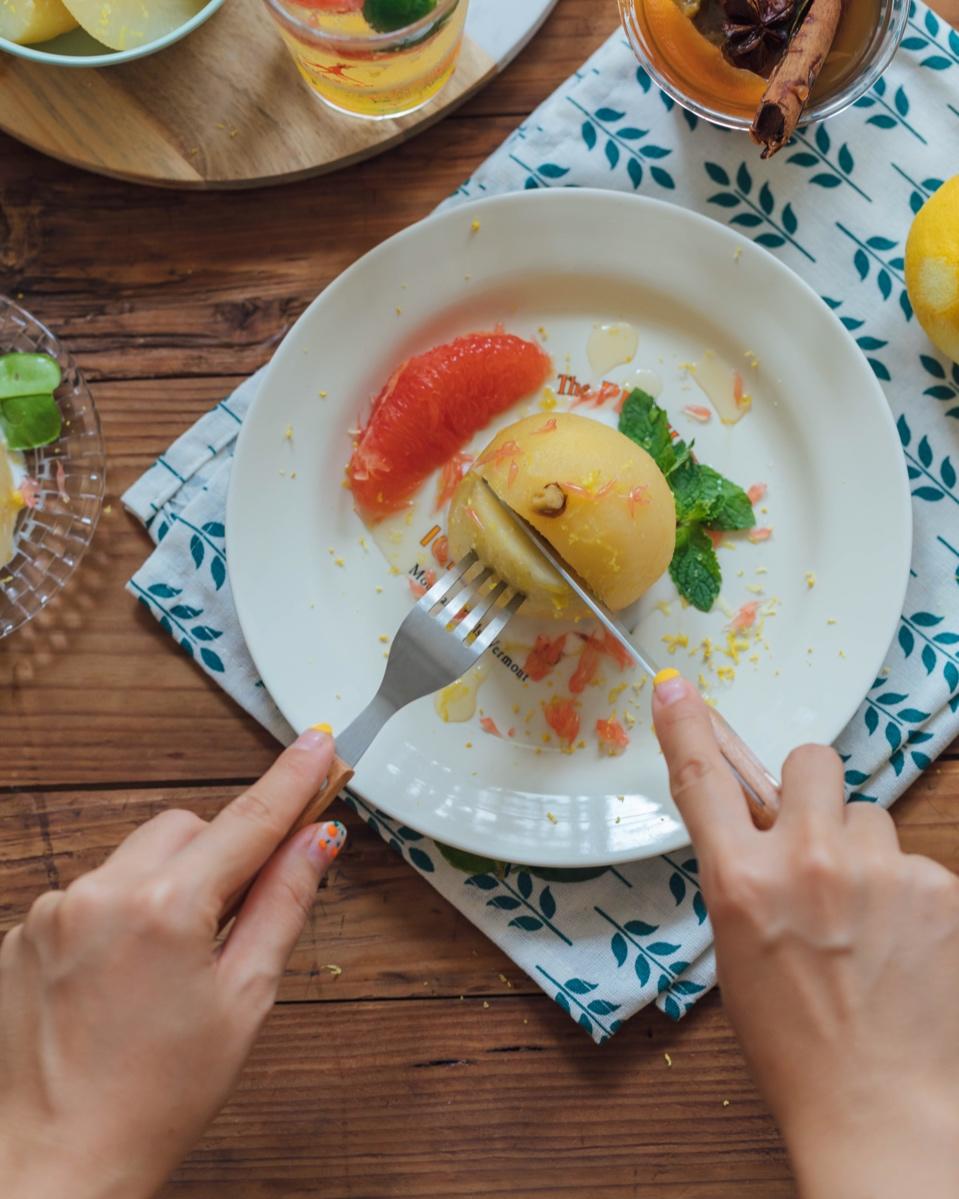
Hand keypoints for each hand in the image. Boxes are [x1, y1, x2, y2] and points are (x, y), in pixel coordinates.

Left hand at [0, 728, 345, 1198]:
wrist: (54, 1166)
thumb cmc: (156, 1098)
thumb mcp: (244, 1000)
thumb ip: (283, 904)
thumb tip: (318, 839)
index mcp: (166, 908)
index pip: (248, 820)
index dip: (293, 780)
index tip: (319, 742)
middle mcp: (100, 892)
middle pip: (186, 829)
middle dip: (219, 855)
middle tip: (237, 913)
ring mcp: (52, 910)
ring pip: (137, 857)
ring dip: (167, 885)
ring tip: (170, 966)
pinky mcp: (23, 931)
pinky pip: (91, 892)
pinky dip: (119, 913)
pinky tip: (123, 977)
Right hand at [652, 671, 958, 1198]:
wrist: (876, 1103)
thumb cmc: (793, 1037)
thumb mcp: (737, 945)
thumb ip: (744, 871)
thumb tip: (754, 817)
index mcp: (742, 882)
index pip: (704, 780)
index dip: (687, 727)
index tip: (675, 688)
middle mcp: (808, 862)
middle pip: (812, 761)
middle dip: (811, 792)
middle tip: (816, 843)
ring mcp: (878, 871)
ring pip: (868, 815)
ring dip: (861, 849)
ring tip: (863, 917)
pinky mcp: (937, 887)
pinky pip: (912, 861)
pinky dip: (904, 891)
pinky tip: (900, 942)